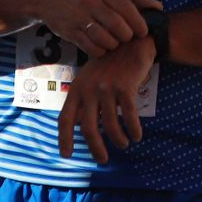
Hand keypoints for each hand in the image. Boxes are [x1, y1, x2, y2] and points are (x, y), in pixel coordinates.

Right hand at [36, 0, 161, 58]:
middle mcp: (91, 1)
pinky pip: (92, 48)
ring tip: (113, 42)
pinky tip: (100, 46)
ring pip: (106, 40)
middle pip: (119, 26)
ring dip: (114, 45)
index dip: (139, 23)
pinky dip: (100, 51)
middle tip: (127, 38)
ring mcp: (79, 17)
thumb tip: (159, 6)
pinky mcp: (70, 32)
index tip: (143, 32)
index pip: (128, 8)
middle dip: (127, 36)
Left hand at [57, 37, 155, 161]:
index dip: (64, 138)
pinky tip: (137, 135)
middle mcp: (89, 89)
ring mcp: (106, 88)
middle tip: (102, 159)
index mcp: (77, 88)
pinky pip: (129, 115)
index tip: (66, 155)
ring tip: (124, 144)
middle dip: (95, 147)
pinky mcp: (125, 87)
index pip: (65, 118)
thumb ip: (83, 99)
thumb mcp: (89, 78)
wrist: (130, 42)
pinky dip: (134, 129)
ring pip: (110, 124)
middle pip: (88, 127)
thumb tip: (76, 125)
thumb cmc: (109, 63)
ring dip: (118, 139)